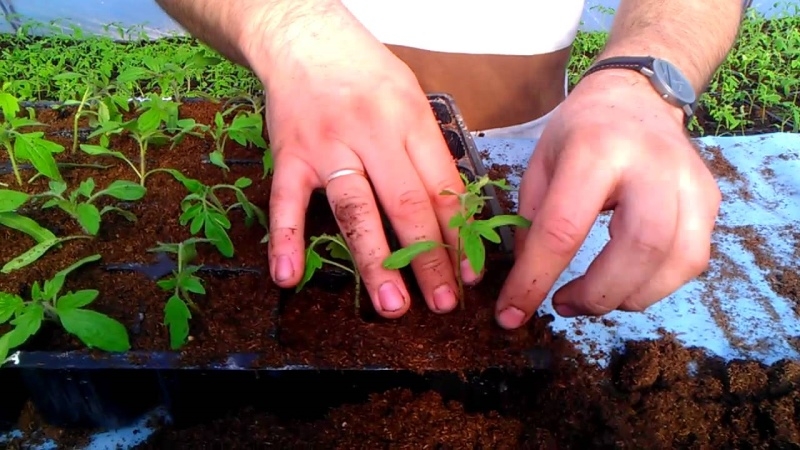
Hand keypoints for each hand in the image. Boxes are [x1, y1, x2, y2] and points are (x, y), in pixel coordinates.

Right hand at [250, 3, 471, 316]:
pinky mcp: (289, 154)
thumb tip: (452, 212)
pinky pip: (286, 201)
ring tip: (393, 305)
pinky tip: (289, 276)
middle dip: (429, 260)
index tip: (470, 273)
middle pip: (406, 205)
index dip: (459, 235)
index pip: (442, 187)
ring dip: (375, 261)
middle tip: (444, 303)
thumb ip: (428, 151)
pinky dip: (286, 239)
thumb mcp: (411, 99)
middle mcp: (372, 133)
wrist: (305, 38)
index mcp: (410, 120)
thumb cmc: (365, 72)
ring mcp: (327, 145)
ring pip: (356, 209)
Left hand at [495, 69, 720, 328]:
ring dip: (629, 297)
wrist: (636, 96)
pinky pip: (692, 259)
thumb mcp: (539, 165)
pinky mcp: (710, 197)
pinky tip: (626, 281)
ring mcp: (690, 180)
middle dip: (597, 294)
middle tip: (563, 306)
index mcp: (595, 149)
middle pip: (639, 247)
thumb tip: (523, 286)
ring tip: (592, 297)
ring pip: (677, 261)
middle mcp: (651, 163)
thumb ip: (530, 223)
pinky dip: (656, 285)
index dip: (535, 280)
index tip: (510, 315)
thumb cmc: (579, 133)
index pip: (564, 228)